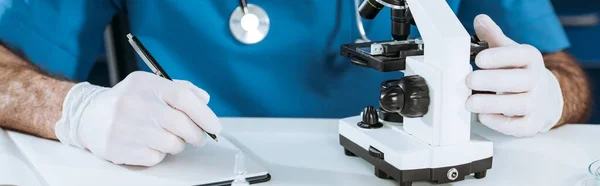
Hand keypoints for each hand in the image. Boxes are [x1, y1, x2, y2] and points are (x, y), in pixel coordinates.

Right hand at [55, 71, 220, 165]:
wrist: (87, 115)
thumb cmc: (128, 101)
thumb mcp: (151, 85)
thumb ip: (180, 89)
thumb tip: (205, 99)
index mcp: (147, 85)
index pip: (183, 97)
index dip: (205, 114)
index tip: (214, 126)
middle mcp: (135, 104)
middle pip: (182, 124)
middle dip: (197, 134)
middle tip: (198, 137)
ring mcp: (125, 127)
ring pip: (172, 144)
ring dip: (177, 144)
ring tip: (168, 137)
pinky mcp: (118, 148)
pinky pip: (155, 157)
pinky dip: (159, 154)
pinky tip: (150, 144)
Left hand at [466, 15, 563, 136]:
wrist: (543, 97)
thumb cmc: (518, 71)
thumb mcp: (508, 51)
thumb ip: (492, 37)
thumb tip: (480, 20)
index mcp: (530, 59)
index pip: (520, 55)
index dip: (500, 57)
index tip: (479, 59)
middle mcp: (537, 80)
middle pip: (520, 81)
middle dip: (492, 81)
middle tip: (469, 80)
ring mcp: (536, 103)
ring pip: (519, 105)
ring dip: (492, 104)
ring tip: (470, 102)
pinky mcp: (531, 123)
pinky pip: (518, 126)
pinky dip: (500, 123)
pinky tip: (483, 117)